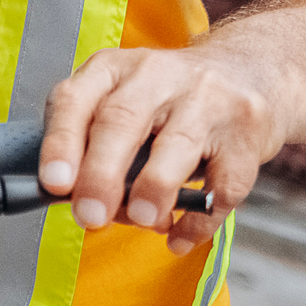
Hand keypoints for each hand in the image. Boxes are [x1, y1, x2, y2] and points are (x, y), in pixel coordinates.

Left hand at [33, 42, 287, 251]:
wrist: (251, 70)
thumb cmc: (170, 98)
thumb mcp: (124, 98)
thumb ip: (94, 141)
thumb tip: (73, 201)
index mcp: (114, 69)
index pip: (75, 99)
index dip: (61, 143)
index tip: (55, 184)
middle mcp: (158, 75)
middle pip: (122, 120)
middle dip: (102, 174)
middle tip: (91, 215)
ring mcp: (207, 100)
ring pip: (177, 146)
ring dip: (154, 190)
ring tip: (142, 220)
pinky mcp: (246, 133)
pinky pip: (224, 183)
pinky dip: (200, 219)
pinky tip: (180, 236)